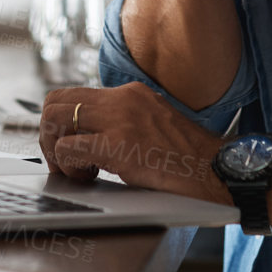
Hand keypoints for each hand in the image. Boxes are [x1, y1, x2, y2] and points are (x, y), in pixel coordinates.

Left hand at [37, 83, 230, 204]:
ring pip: (54, 119)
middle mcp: (123, 99)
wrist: (222, 171)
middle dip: (49, 134)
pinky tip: (90, 178)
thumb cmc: (193, 160)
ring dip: (56, 150)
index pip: (73, 94)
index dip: (61, 122)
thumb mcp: (157, 126)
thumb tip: (92, 137)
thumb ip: (126, 123)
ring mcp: (120, 120)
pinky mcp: (119, 146)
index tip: (68, 146)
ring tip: (78, 171)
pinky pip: (69, 148)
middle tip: (65, 162)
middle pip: (55, 101)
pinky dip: (69, 166)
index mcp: (131, 93)